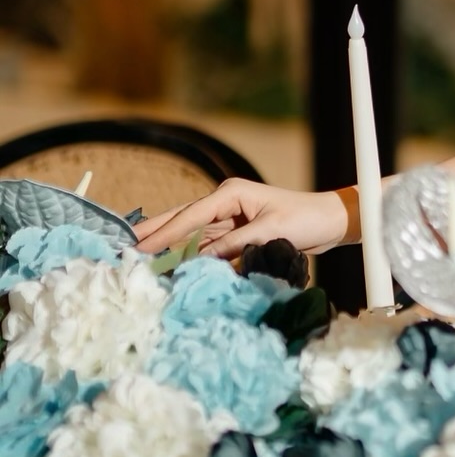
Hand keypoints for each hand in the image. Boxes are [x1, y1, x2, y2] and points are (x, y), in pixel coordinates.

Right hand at [134, 180, 352, 260]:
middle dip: (153, 232)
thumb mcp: (269, 232)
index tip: (140, 248)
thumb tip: (199, 260)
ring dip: (166, 244)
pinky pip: (204, 244)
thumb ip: (233, 246)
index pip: (190, 215)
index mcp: (231, 193)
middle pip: (182, 219)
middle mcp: (225, 202)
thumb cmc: (305, 220)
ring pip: (189, 232)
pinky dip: (186, 253)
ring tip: (137, 256)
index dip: (164, 233)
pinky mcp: (234, 233)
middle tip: (122, 246)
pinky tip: (169, 263)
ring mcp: (228, 218)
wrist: (329, 222)